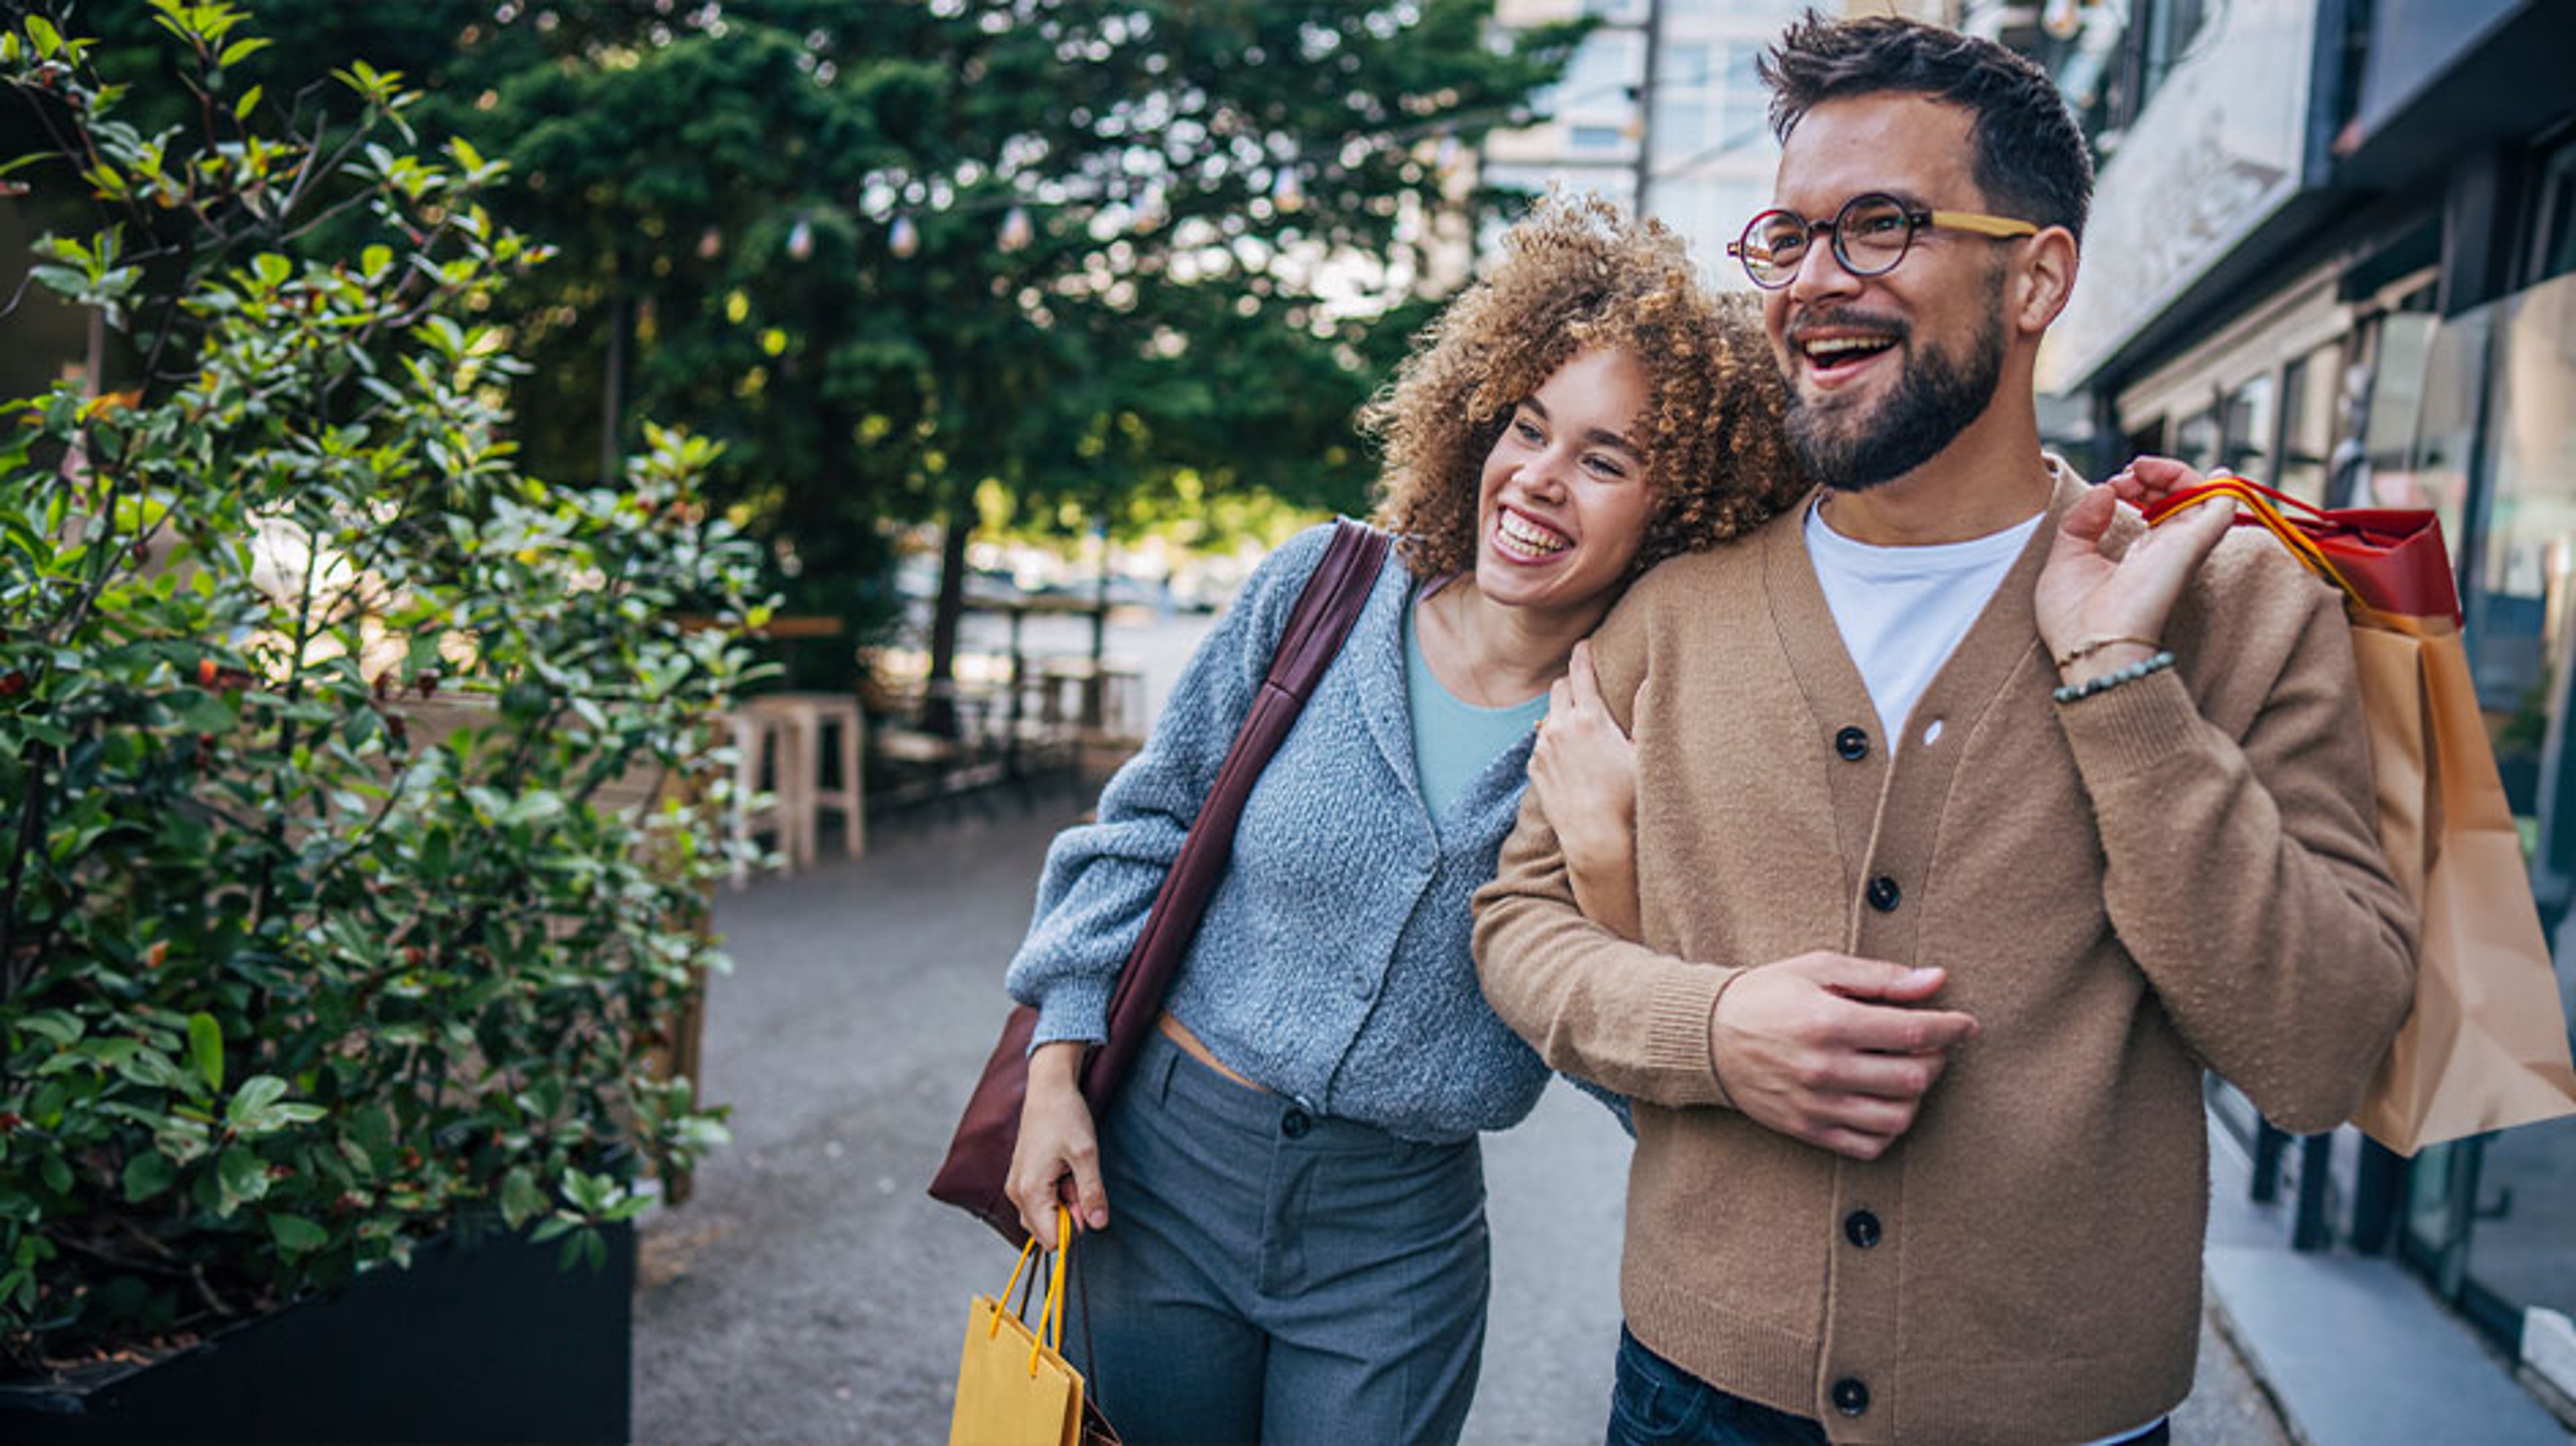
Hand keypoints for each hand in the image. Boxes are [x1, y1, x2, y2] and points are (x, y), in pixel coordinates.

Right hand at [1005, 1041, 1107, 1248]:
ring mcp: (1016, 1186)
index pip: (1050, 1239)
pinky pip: (1039, 1201)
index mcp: (1030, 1191)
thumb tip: (1098, 1225)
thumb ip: (1091, 1193)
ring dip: (1063, 1204)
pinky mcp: (1021, 1178)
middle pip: (1045, 1231)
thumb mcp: (1086, 1154)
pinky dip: (1055, 1193)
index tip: (1085, 1201)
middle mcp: (1017, 1193)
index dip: (1074, 1228)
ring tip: (1071, 1172)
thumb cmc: (1065, 1117)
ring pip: (1043, 1216)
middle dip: (1068, 1215)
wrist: (1048, 1089)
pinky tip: (1064, 1169)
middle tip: (1077, 1180)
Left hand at [1529, 641, 1635, 858]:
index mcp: (1589, 718)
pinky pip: (1541, 745)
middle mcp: (1559, 727)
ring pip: (1549, 716)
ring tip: (1581, 732)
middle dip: (1572, 683)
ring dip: (1562, 716)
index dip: (1583, 654)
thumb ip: (1645, 713)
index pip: (1581, 672)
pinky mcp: (1533, 769)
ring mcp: (1542, 748)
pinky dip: (1554, 744)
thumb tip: (1650, 680)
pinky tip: (1572, 761)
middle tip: (1586, 688)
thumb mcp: (1644, 753)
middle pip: (1559, 687)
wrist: (1596, 837)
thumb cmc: (1628, 797)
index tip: (1584, 644)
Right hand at [1708, 953, 1978, 1159]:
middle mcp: (1824, 1068)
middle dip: (1936, 1059)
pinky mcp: (1807, 1130)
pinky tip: (1883, 1102)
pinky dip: (1889, 1129)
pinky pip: (1869, 1146)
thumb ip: (1880, 977)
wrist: (1706, 1037)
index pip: (1913, 1031)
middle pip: (1913, 1077)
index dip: (1952, 1027)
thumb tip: (1937, 981)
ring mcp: (1816, 1104)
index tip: (1966, 1024)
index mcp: (1829, 1021)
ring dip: (1915, 1096)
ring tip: (1906, 1072)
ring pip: (1897, 1117)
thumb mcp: (1818, 968)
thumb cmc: (1767, 995)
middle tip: (1931, 1044)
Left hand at [2034, 465, 2235, 684]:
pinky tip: (2206, 474)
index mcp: (2140, 554)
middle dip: (2155, 472)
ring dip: (2174, 471)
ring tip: (2139, 471)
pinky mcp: (2190, 547)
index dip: (2139, 484)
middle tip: (2126, 473)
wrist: (2089, 647)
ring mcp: (2180, 548)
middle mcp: (2165, 550)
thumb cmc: (2075, 618)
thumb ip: (2081, 522)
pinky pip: (2222, 508)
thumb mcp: (2066, 559)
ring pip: (2203, 494)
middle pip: (2181, 496)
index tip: (2111, 485)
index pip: (2157, 507)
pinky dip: (2218, 486)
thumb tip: (2104, 490)